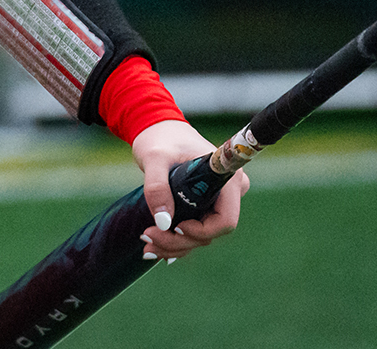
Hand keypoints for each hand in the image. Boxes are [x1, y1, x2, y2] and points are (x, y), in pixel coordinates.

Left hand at [132, 118, 248, 260]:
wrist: (158, 130)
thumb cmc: (161, 139)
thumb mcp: (154, 158)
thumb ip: (157, 186)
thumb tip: (164, 222)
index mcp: (228, 178)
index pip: (225, 219)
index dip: (202, 231)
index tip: (174, 227)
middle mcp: (229, 193)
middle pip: (211, 232)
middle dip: (180, 241)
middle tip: (147, 237)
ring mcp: (219, 201)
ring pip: (202, 236)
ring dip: (175, 245)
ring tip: (146, 245)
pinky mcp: (206, 206)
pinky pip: (196, 231)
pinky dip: (176, 241)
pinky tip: (154, 246)